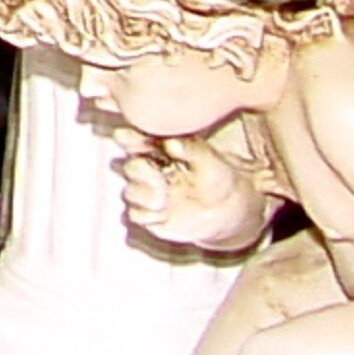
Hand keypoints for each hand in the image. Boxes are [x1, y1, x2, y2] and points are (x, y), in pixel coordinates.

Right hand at [109, 127, 267, 251]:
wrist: (227, 208)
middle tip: (159, 178)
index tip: (137, 143)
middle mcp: (146, 170)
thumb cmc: (217, 176)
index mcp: (155, 149)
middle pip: (125, 166)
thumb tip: (171, 143)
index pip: (131, 139)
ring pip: (129, 193)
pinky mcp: (148, 215)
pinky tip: (163, 213)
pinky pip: (133, 215)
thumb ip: (191, 149)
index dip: (129, 139)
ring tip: (165, 199)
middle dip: (139, 171)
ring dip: (144, 196)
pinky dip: (146, 215)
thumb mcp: (210, 159)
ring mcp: (145, 193)